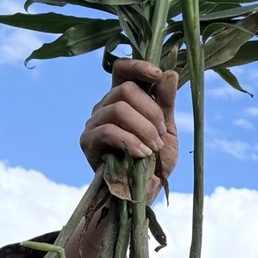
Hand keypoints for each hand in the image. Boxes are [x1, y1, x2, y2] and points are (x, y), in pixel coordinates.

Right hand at [80, 59, 178, 198]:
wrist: (143, 191)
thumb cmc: (155, 160)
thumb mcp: (166, 128)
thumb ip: (166, 102)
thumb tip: (170, 73)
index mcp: (124, 99)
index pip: (122, 69)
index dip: (138, 66)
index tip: (157, 74)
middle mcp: (105, 106)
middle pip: (126, 89)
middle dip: (152, 112)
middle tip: (161, 135)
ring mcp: (94, 122)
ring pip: (119, 109)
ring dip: (144, 129)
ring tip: (153, 148)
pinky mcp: (88, 142)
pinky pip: (108, 131)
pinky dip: (130, 141)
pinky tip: (142, 154)